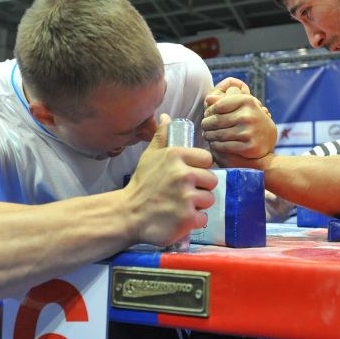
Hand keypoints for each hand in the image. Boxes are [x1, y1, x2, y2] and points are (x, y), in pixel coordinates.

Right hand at [122, 114, 216, 246]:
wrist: (128, 214)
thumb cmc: (141, 184)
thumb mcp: (150, 156)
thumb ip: (162, 136)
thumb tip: (166, 117)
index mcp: (176, 156)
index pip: (207, 158)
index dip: (200, 168)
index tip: (189, 175)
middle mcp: (183, 174)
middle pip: (211, 180)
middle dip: (200, 187)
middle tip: (184, 192)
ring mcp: (186, 197)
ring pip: (209, 199)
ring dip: (198, 204)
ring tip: (182, 205)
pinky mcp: (188, 218)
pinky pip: (203, 218)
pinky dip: (194, 221)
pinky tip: (180, 218)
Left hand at [201, 78, 277, 167]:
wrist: (268, 139)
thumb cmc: (251, 119)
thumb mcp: (242, 105)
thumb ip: (225, 100)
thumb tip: (208, 98)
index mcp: (246, 101)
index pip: (218, 105)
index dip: (209, 111)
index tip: (207, 115)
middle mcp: (248, 115)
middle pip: (216, 120)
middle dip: (206, 124)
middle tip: (204, 127)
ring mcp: (249, 131)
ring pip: (219, 134)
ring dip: (209, 136)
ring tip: (207, 135)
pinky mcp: (249, 146)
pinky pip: (224, 146)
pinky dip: (216, 146)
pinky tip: (214, 144)